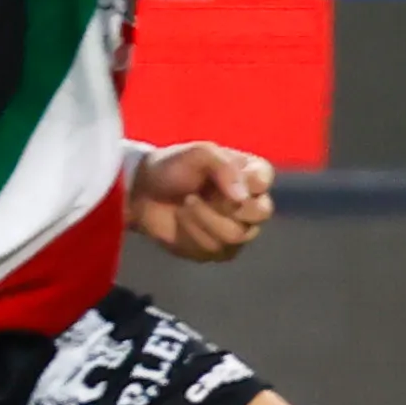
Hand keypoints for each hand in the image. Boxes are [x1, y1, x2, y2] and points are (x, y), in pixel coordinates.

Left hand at [129, 141, 274, 262]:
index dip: (240, 183)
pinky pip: (216, 251)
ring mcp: (239, 229)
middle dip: (221, 207)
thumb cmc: (172, 167)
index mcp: (252, 174)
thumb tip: (242, 198)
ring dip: (201, 220)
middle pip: (259, 213)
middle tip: (193, 196)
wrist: (142, 194)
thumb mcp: (198, 154)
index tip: (213, 178)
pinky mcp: (221, 250)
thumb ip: (224, 167)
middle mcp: (252, 203)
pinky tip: (182, 223)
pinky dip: (193, 235)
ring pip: (236, 236)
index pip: (263, 181)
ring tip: (183, 206)